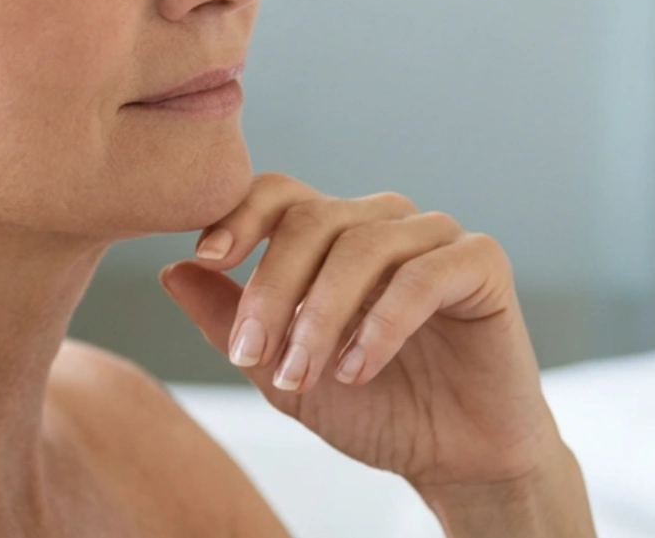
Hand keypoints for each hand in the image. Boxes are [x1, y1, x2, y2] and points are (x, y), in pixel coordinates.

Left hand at [158, 173, 581, 510]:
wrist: (454, 460)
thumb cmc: (374, 409)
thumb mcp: (281, 372)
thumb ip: (230, 320)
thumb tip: (173, 271)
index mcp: (336, 234)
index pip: (281, 194)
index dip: (240, 216)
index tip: (207, 257)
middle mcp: (384, 221)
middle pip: (313, 218)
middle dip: (272, 288)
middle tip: (251, 356)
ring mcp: (435, 236)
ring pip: (362, 245)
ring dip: (321, 315)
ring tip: (303, 374)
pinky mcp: (481, 263)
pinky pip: (423, 274)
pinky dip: (382, 323)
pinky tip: (358, 369)